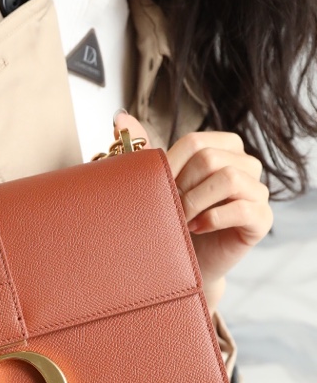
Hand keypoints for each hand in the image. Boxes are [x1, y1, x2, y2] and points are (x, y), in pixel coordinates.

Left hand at [114, 112, 272, 313]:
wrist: (186, 264)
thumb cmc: (174, 221)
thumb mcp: (157, 183)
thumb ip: (142, 149)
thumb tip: (120, 118)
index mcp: (224, 147)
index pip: (195, 141)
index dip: (171, 167)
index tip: (157, 190)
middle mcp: (245, 164)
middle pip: (210, 159)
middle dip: (182, 187)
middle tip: (170, 210)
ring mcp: (257, 191)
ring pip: (228, 178)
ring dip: (196, 202)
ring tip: (182, 220)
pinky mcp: (262, 219)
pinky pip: (243, 208)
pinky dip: (213, 219)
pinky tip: (197, 229)